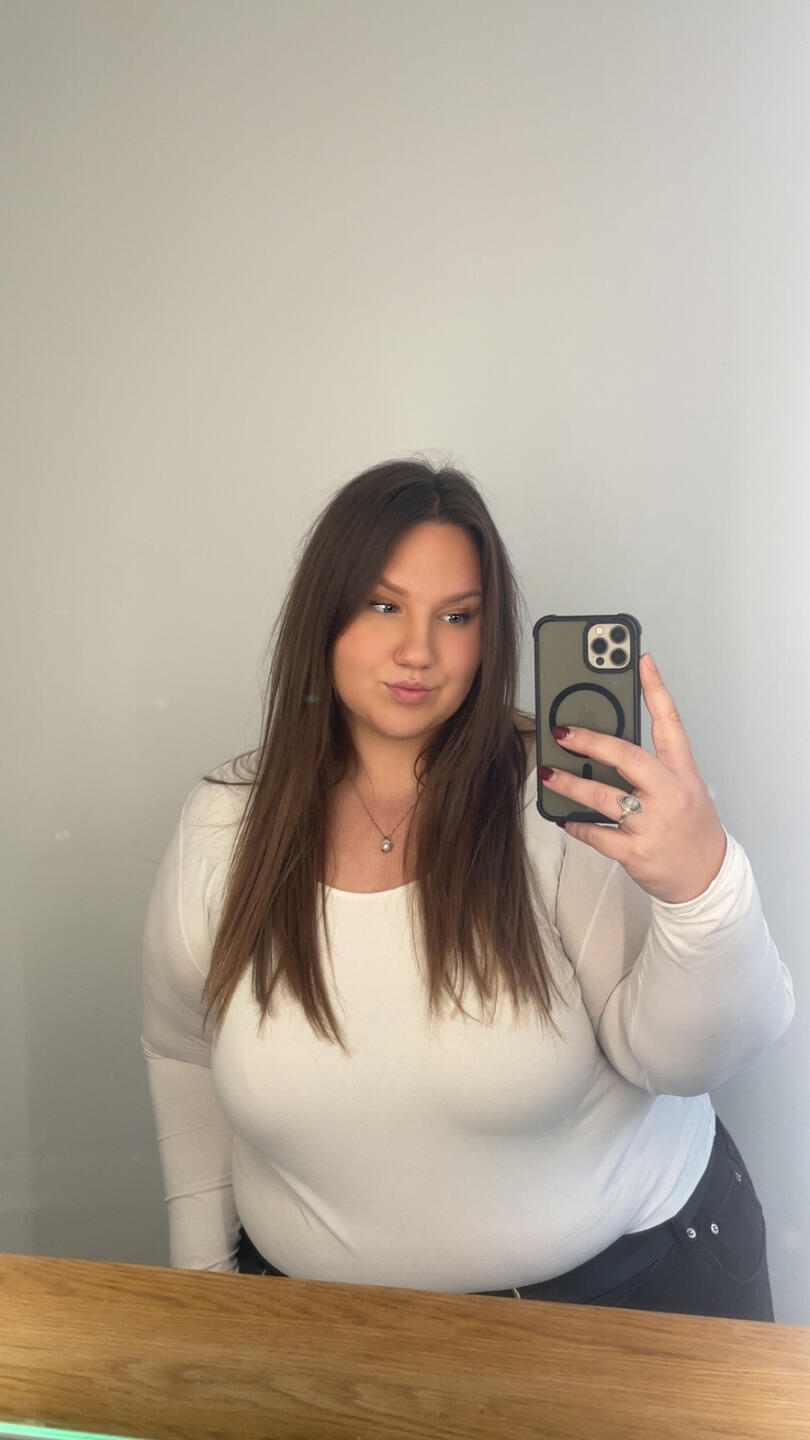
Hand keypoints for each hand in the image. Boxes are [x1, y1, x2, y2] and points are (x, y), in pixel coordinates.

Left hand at [540, 653, 727, 903]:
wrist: (706, 878)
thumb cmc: (689, 827)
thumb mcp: (684, 789)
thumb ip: (652, 767)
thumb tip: (603, 746)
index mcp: (682, 772)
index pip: (670, 722)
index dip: (655, 688)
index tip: (640, 659)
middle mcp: (669, 793)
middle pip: (627, 756)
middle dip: (591, 741)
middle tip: (562, 731)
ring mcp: (652, 824)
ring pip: (603, 796)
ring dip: (570, 784)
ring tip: (548, 773)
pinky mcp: (636, 852)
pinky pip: (597, 834)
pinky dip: (576, 825)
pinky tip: (564, 818)